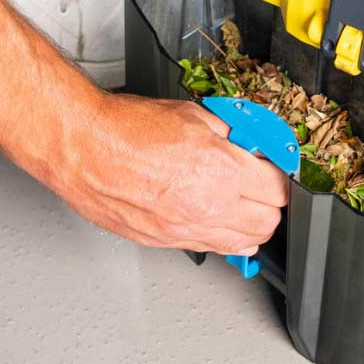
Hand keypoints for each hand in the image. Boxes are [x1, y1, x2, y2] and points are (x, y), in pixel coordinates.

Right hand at [56, 93, 288, 253]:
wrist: (83, 147)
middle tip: (262, 183)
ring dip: (251, 224)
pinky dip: (223, 237)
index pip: (278, 188)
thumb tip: (253, 142)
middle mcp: (207, 207)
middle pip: (269, 222)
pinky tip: (217, 217)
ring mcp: (185, 229)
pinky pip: (212, 248)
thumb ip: (233, 133)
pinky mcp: (164, 241)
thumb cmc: (128, 128)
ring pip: (244, 243)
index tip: (274, 167)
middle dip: (271, 202)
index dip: (280, 174)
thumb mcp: (195, 115)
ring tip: (243, 202)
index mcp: (220, 171)